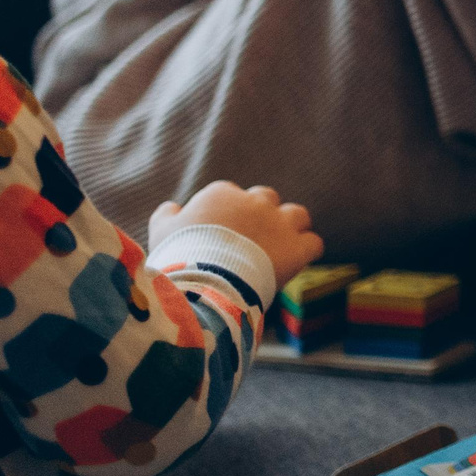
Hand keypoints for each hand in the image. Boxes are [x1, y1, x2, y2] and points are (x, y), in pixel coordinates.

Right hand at [148, 181, 324, 287]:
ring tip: (281, 246)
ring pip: (297, 215)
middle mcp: (255, 202)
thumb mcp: (161, 230)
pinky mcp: (297, 246)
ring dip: (292, 228)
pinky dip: (307, 251)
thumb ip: (167, 215)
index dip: (228, 215)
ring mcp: (280, 223)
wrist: (203, 281)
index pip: (230, 196)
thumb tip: (172, 207)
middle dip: (261, 216)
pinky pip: (313, 243)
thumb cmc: (178, 256)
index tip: (222, 234)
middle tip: (251, 241)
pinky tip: (296, 261)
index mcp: (222, 194)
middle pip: (266, 199)